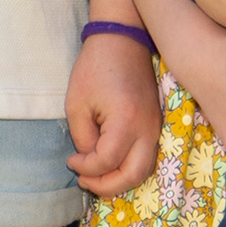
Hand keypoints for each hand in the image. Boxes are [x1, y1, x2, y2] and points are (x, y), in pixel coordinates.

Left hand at [66, 30, 159, 194]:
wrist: (123, 40)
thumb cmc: (95, 68)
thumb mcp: (77, 105)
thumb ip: (83, 139)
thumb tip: (90, 160)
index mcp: (126, 121)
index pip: (106, 161)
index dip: (85, 168)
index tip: (70, 159)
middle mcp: (147, 128)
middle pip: (134, 175)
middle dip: (107, 186)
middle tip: (85, 181)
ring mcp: (156, 127)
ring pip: (145, 170)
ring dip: (120, 179)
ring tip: (97, 175)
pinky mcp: (155, 124)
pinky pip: (147, 156)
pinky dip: (130, 167)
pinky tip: (111, 164)